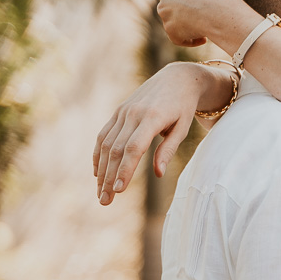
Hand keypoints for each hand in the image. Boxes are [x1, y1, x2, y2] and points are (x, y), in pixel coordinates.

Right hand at [93, 62, 225, 203]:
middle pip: (116, 150)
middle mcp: (133, 114)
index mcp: (151, 118)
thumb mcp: (182, 128)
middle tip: (105, 201)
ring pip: (106, 144)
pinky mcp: (118, 111)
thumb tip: (159, 174)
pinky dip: (98, 154)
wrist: (176, 78)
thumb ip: (168, 150)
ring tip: (100, 192)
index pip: (133, 148)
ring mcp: (123, 111)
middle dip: (109, 177)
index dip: (124, 170)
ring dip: (101, 170)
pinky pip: (104, 134)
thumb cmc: (183, 107)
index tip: (119, 190)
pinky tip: (97, 172)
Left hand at [156, 0, 247, 47]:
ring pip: (172, 18)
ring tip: (202, 26)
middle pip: (170, 0)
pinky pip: (177, 36)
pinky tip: (203, 38)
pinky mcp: (169, 29)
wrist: (216, 10)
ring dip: (184, 22)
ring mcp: (164, 11)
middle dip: (182, 5)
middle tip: (200, 11)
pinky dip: (189, 39)